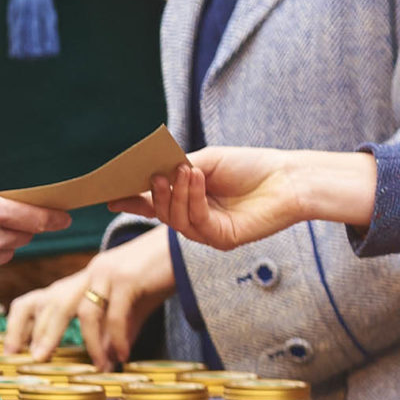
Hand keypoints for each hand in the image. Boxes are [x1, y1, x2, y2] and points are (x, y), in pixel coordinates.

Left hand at [4, 231, 174, 369]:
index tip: (15, 351)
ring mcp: (107, 272)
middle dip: (42, 332)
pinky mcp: (127, 277)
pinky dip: (117, 338)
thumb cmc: (158, 275)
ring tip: (98, 366)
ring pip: (83, 310)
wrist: (186, 248)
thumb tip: (109, 357)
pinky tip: (122, 355)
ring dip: (89, 343)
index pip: (43, 298)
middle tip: (37, 361)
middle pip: (54, 302)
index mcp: (85, 280)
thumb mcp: (133, 306)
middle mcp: (90, 273)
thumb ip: (118, 329)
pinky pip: (115, 314)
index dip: (23, 323)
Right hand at [115, 147, 375, 251]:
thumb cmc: (250, 166)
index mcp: (188, 199)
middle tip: (152, 174)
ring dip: (176, 192)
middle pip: (160, 213)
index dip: (132, 200)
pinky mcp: (222, 239)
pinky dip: (192, 197)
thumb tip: (150, 173)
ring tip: (182, 169)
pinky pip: (197, 222)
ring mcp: (207, 232)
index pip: (154, 203)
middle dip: (152, 193)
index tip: (111, 194)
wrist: (288, 179)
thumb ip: (178, 167)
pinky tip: (196, 177)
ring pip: (175, 219)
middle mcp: (194, 218)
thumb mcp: (207, 160)